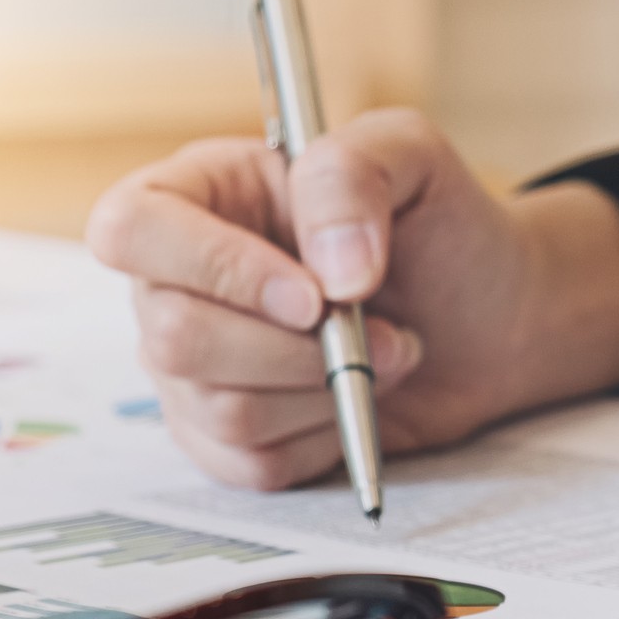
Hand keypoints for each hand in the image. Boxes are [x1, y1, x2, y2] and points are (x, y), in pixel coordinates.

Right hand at [86, 110, 618, 487]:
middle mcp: (176, 281)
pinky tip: (356, 399)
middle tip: (376, 326)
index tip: (312, 295)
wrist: (487, 319)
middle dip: (294, 349)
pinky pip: (249, 463)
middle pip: (171, 337)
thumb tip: (328, 272)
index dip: (213, 269)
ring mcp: (193, 366)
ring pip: (217, 408)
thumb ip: (352, 175)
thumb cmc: (438, 228)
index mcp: (197, 195)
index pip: (130, 229)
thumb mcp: (410, 156)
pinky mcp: (225, 436)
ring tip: (385, 354)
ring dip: (324, 391)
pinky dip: (322, 438)